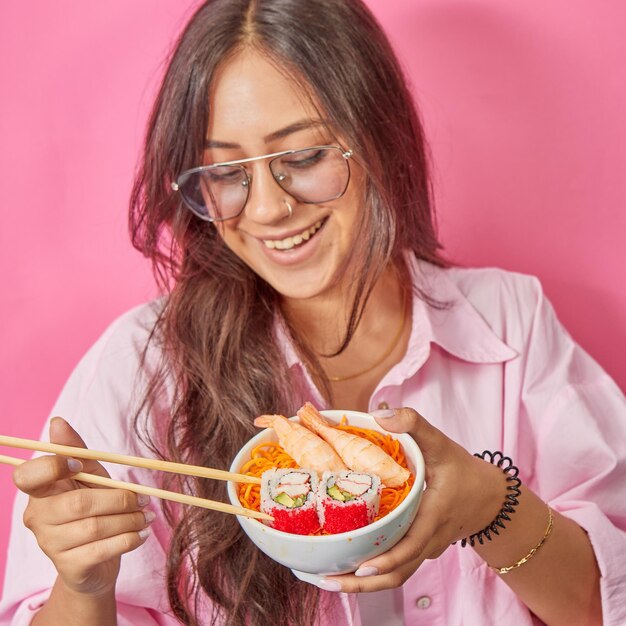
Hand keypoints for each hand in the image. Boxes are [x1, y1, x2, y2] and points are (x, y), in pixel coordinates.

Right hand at [12, 417, 153, 596]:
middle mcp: (37, 518)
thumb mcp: (89, 475)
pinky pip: (102, 550)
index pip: (28, 477)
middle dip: (119, 498)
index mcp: (39, 491)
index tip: (78, 463)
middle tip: (144, 498)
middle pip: (79, 503)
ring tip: (146, 515)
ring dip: (130, 519)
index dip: (53, 467)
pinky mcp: (69, 567)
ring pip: (95, 527)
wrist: (97, 560)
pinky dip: (129, 539)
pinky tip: (141, 533)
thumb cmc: (93, 508)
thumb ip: (76, 450)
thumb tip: (57, 421)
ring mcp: (50, 545)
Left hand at [319, 407, 505, 592]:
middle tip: (326, 581)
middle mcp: (428, 540)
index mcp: (433, 516)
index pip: (411, 546)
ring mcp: (425, 550)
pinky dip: (373, 574)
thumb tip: (379, 415)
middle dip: (361, 583)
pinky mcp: (420, 551)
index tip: (362, 568)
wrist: (491, 498)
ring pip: (395, 576)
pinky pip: (397, 568)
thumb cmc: (464, 470)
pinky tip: (347, 567)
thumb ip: (413, 424)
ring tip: (327, 581)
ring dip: (363, 584)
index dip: (387, 560)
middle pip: (396, 573)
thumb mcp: (441, 442)